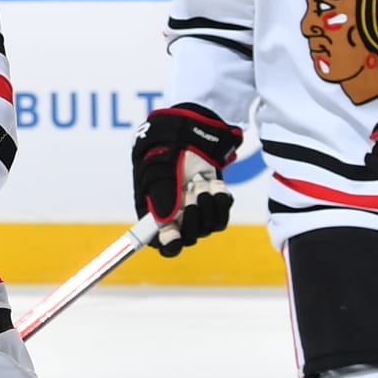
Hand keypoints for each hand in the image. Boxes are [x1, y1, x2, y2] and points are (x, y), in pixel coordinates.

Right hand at [131, 103, 242, 255]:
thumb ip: (162, 199)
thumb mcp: (160, 173)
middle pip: (189, 237)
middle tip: (190, 194)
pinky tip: (214, 183)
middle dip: (192, 216)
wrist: (189, 134)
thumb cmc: (165, 152)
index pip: (163, 243)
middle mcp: (176, 217)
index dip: (169, 243)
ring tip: (200, 182)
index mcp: (155, 214)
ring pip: (208, 227)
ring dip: (207, 204)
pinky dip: (220, 199)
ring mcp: (197, 212)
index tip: (173, 234)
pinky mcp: (215, 205)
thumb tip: (165, 226)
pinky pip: (222, 214)